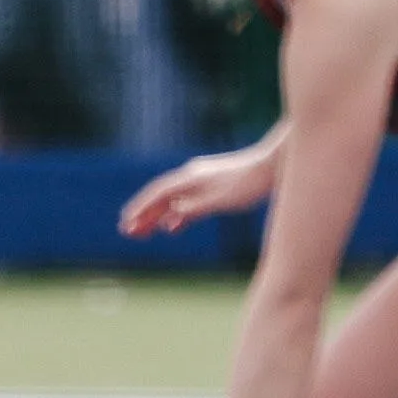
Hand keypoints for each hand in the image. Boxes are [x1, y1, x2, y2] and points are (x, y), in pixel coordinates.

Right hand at [116, 141, 275, 240]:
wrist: (272, 166)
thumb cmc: (247, 184)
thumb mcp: (219, 200)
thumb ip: (193, 209)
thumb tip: (169, 218)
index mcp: (189, 179)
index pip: (157, 195)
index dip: (140, 209)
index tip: (126, 223)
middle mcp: (191, 177)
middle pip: (160, 197)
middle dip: (143, 214)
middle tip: (128, 231)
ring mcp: (201, 180)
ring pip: (172, 199)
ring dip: (157, 215)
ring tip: (144, 232)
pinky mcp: (212, 185)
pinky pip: (186, 200)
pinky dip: (175, 214)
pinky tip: (174, 226)